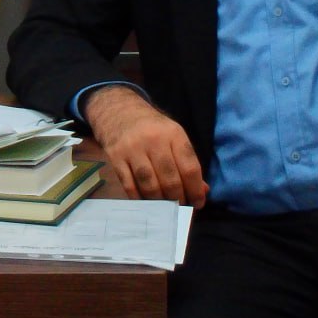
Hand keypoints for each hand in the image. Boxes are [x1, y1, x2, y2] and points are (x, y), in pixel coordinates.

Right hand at [83, 85, 207, 207]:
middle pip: (170, 179)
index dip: (196, 190)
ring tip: (165, 207)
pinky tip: (146, 202)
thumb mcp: (173, 136)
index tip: (198, 203)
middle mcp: (153, 140)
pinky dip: (139, 199)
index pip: (189, 167)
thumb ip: (187, 162)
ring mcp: (132, 148)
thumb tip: (202, 191)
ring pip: (150, 185)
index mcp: (173, 133)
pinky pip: (129, 185)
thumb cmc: (152, 127)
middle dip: (178, 199)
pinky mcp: (115, 157)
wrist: (119, 110)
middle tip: (180, 206)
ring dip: (160, 202)